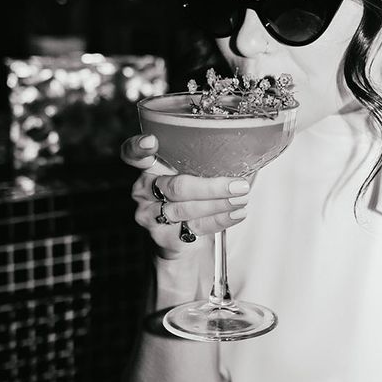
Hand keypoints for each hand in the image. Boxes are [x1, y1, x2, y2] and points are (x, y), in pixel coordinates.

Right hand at [121, 134, 250, 259]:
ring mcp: (150, 214)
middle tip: (239, 185)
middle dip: (212, 187)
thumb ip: (203, 161)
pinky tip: (237, 213)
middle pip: (177, 186)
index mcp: (149, 167)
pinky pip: (194, 226)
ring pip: (186, 209)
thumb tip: (249, 149)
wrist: (178, 239)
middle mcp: (144, 189)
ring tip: (242, 198)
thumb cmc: (189, 197)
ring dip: (220, 204)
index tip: (152, 142)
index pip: (132, 153)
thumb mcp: (190, 174)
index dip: (138, 147)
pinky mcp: (161, 236)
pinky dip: (220, 220)